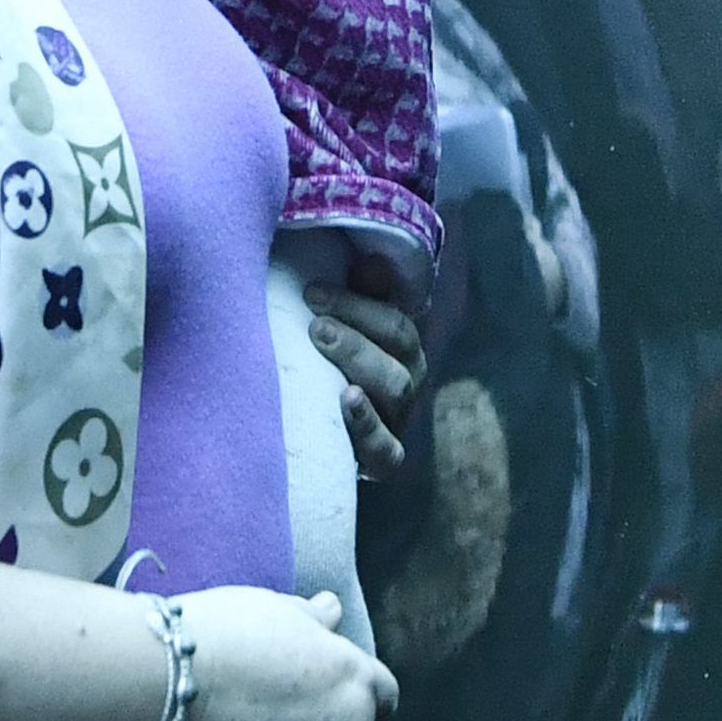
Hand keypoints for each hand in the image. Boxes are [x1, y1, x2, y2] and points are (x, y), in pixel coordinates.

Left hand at [305, 251, 430, 483]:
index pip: (396, 323)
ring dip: (362, 366)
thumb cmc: (327, 372)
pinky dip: (368, 427)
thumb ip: (361, 296)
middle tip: (316, 324)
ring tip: (325, 349)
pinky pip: (387, 449)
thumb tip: (373, 259)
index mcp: (402, 350)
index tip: (313, 292)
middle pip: (398, 354)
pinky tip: (346, 403)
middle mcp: (408, 383)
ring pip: (396, 392)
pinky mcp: (382, 461)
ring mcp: (398, 423)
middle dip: (357, 335)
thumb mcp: (345, 331)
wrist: (314, 442)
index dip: (359, 305)